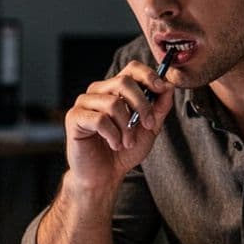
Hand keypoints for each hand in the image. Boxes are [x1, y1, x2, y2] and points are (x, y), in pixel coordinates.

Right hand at [62, 60, 174, 190]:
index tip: (160, 88)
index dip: (148, 75)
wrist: (105, 175)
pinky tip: (114, 144)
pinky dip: (112, 135)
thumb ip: (159, 107)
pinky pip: (99, 119)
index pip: (132, 68)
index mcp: (116, 90)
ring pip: (113, 103)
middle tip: (147, 125)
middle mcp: (99, 91)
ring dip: (127, 127)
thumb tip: (169, 86)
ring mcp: (84, 103)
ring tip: (127, 142)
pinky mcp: (74, 117)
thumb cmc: (124, 151)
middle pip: (124, 82)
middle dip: (142, 105)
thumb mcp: (149, 128)